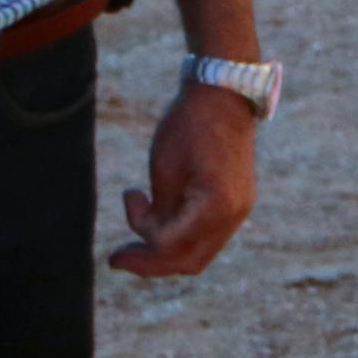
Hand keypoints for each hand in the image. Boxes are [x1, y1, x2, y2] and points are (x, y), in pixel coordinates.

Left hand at [110, 80, 259, 279]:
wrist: (224, 93)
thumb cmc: (189, 125)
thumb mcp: (163, 170)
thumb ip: (159, 213)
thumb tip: (152, 241)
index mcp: (215, 204)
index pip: (170, 245)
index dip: (140, 235)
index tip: (127, 203)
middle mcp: (234, 214)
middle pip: (189, 262)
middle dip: (150, 264)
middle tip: (117, 257)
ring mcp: (240, 210)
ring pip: (199, 252)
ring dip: (166, 251)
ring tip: (136, 239)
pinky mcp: (238, 202)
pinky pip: (207, 235)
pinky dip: (182, 236)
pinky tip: (161, 219)